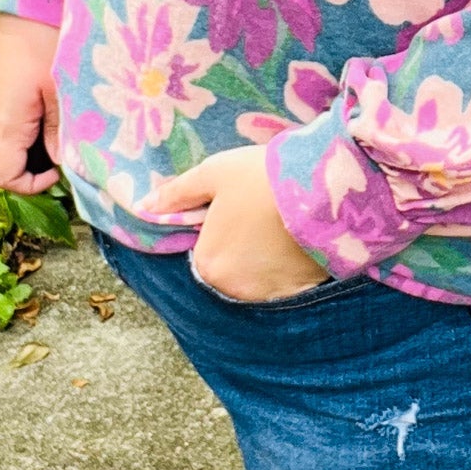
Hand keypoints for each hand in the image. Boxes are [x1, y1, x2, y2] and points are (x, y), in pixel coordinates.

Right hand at [0, 13, 60, 193]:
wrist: (27, 3)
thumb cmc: (45, 42)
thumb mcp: (61, 90)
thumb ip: (60, 131)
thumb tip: (63, 163)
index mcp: (9, 124)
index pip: (6, 178)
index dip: (32, 185)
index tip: (62, 171)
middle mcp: (0, 119)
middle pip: (15, 160)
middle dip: (45, 163)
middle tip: (78, 146)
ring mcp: (5, 104)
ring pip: (22, 140)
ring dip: (47, 142)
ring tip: (77, 124)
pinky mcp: (12, 91)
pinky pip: (25, 121)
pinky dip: (44, 124)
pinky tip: (68, 106)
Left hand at [149, 145, 328, 302]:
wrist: (325, 187)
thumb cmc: (262, 177)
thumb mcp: (214, 173)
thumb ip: (177, 193)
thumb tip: (145, 205)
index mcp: (207, 263)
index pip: (203, 252)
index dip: (218, 229)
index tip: (238, 210)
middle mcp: (232, 288)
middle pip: (230, 268)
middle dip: (241, 247)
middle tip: (261, 216)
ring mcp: (268, 295)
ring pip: (258, 278)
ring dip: (265, 261)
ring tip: (281, 227)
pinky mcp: (299, 294)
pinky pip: (285, 284)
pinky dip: (288, 269)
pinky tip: (298, 243)